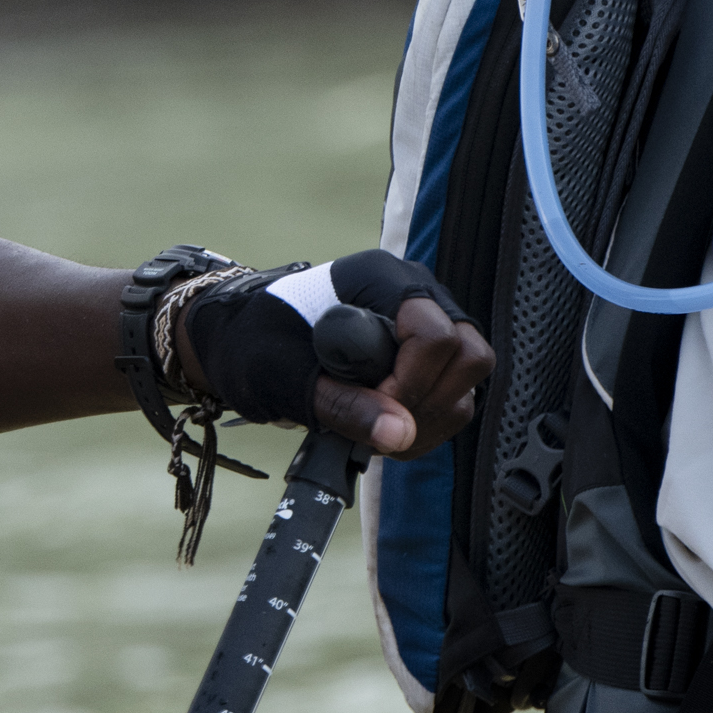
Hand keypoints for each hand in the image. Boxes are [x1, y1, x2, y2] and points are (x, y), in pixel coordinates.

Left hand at [182, 251, 493, 457]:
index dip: (409, 382)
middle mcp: (415, 294)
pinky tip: (385, 431)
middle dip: (426, 402)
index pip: (434, 334)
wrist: (244, 345)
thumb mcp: (284, 376)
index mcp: (379, 278)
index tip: (369, 405)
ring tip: (374, 432)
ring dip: (428, 420)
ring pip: (468, 381)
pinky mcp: (428, 358)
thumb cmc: (255, 344)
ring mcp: (427, 324)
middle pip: (468, 354)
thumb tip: (401, 435)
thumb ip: (343, 404)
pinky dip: (427, 425)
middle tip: (376, 425)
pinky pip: (456, 396)